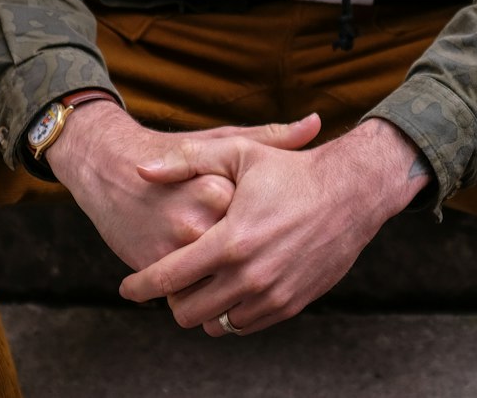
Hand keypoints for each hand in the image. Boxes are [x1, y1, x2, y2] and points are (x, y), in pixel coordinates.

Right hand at [46, 104, 321, 271]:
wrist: (109, 167)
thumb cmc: (173, 150)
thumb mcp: (222, 141)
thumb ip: (270, 135)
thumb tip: (315, 123)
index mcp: (220, 190)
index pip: (260, 223)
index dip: (262, 220)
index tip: (259, 207)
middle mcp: (197, 223)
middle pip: (240, 259)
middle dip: (247, 257)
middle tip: (244, 237)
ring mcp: (173, 249)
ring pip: (215, 283)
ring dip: (223, 280)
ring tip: (221, 255)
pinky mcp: (152, 267)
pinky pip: (187, 292)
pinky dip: (195, 287)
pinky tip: (196, 265)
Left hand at [118, 118, 428, 334]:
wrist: (349, 193)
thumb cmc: (289, 169)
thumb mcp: (236, 151)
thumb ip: (185, 160)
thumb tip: (141, 169)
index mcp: (230, 240)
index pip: (170, 278)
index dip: (141, 286)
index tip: (127, 288)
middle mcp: (250, 275)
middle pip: (188, 312)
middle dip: (171, 300)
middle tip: (171, 282)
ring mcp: (272, 294)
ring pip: (217, 325)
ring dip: (203, 309)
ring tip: (201, 283)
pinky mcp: (291, 305)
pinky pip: (247, 325)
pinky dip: (232, 312)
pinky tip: (231, 285)